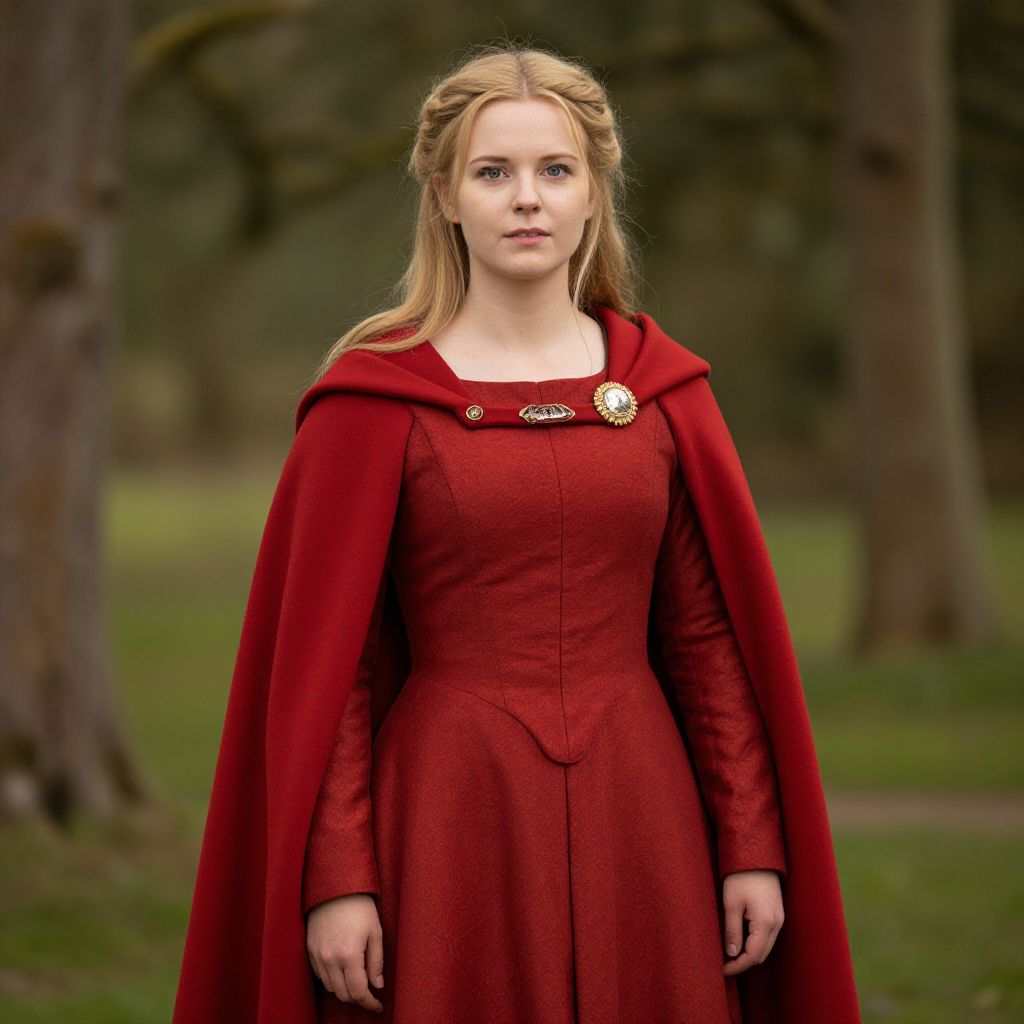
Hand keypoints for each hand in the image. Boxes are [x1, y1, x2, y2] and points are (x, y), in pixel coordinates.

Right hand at [306, 893, 384, 1011]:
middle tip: (370, 993)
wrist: (335, 886)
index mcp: (349, 956)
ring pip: (330, 987)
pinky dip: (331, 978)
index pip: (358, 992)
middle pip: (343, 994)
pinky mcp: (309, 950)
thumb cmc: (360, 907)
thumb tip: (378, 985)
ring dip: (344, 989)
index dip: (369, 1003)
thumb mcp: (376, 932)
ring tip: (357, 979)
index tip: (378, 1005)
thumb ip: (377, 962)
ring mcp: (317, 955)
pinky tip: (342, 970)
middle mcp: (330, 959)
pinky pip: (320, 975)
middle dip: (358, 997)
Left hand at [721, 869, 783, 975]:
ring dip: (749, 952)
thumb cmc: (740, 876)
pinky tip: (741, 939)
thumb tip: (732, 953)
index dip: (737, 966)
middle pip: (761, 954)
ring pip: (765, 946)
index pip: (753, 956)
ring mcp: (779, 918)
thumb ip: (732, 931)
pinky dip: (755, 942)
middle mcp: (777, 923)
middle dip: (743, 962)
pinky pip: (768, 935)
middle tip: (724, 964)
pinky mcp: (777, 912)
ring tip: (730, 953)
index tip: (722, 970)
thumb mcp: (731, 903)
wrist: (757, 853)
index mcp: (766, 923)